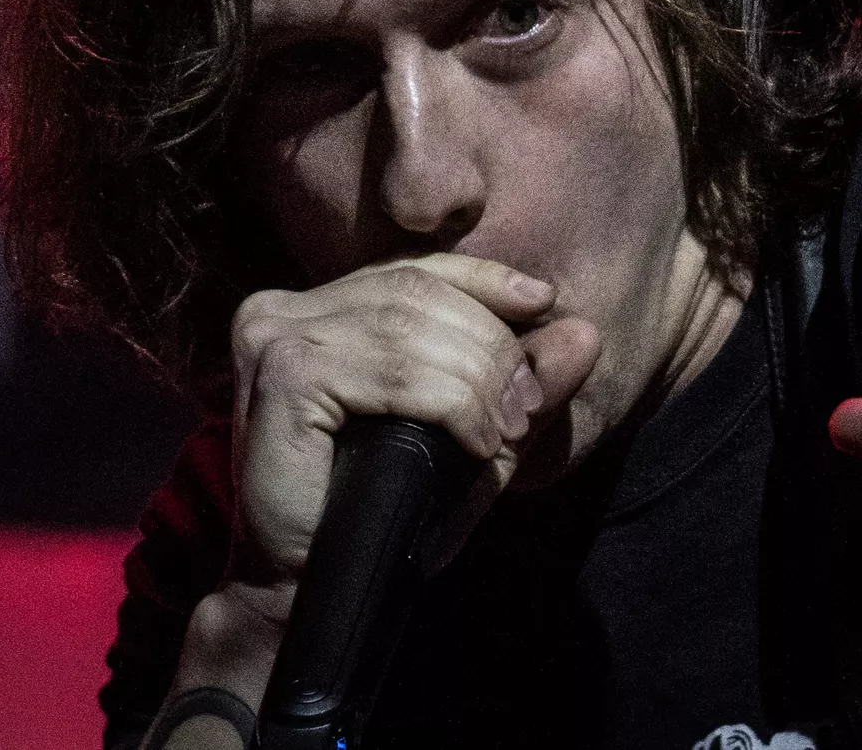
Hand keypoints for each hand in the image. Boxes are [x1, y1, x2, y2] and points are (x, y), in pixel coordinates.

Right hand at [171, 253, 599, 709]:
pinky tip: (474, 441)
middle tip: (529, 404)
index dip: (483, 279)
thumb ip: (521, 381)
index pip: (412, 271)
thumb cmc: (381, 511)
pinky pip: (391, 372)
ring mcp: (273, 336)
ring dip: (477, 379)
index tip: (544, 301)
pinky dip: (448, 402)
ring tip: (507, 430)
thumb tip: (587, 332)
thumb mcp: (468, 435)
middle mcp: (283, 309)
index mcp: (314, 309)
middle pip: (414, 293)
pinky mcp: (284, 374)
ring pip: (408, 327)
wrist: (307, 588)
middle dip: (489, 343)